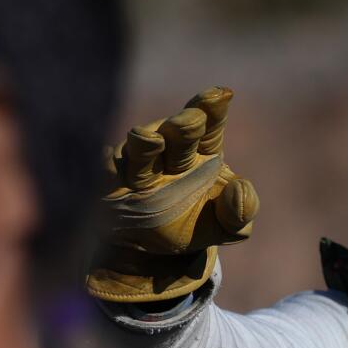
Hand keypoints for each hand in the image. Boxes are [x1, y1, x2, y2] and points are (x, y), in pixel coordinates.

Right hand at [86, 86, 259, 303]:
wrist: (156, 252)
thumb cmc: (196, 226)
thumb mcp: (228, 227)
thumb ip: (241, 212)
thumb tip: (239, 190)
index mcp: (203, 150)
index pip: (210, 123)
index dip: (213, 108)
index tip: (221, 96)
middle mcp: (169, 150)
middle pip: (176, 131)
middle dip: (183, 126)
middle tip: (190, 122)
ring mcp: (138, 166)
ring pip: (140, 148)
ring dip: (145, 144)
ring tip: (151, 140)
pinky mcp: (111, 185)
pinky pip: (106, 172)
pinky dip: (107, 167)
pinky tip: (107, 162)